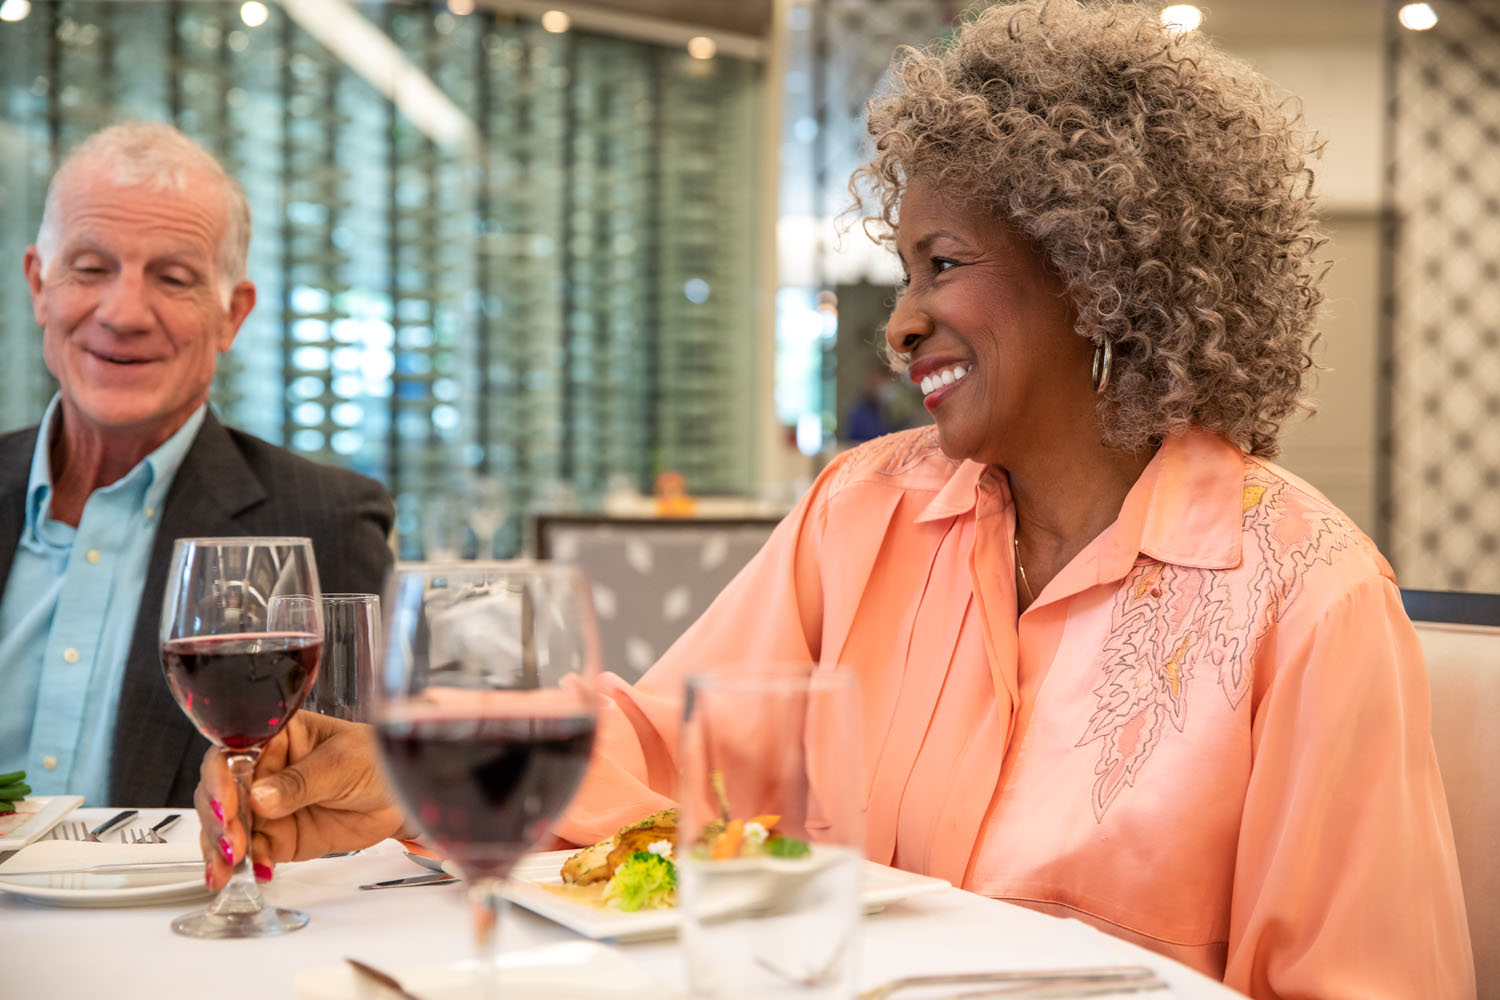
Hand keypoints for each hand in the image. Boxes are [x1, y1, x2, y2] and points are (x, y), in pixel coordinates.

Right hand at [196, 712, 406, 889]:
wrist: (399, 798)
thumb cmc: (374, 761)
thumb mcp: (342, 764)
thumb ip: (301, 782)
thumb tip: (260, 797)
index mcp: (275, 737)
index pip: (233, 753)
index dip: (220, 778)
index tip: (225, 805)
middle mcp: (262, 770)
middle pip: (221, 793)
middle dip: (218, 821)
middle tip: (231, 844)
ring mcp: (265, 807)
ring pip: (227, 827)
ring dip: (222, 850)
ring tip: (228, 869)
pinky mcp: (275, 837)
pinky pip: (252, 852)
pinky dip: (247, 866)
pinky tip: (256, 873)